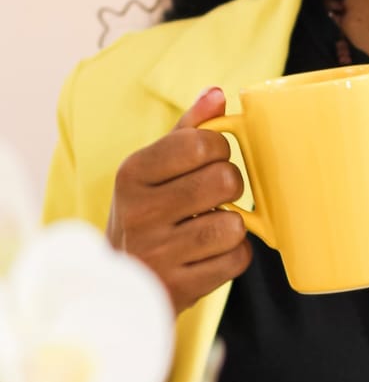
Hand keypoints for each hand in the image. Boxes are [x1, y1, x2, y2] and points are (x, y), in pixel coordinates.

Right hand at [107, 87, 251, 317]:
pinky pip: (236, 260)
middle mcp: (139, 212)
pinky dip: (233, 256)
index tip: (212, 159)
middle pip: (224, 181)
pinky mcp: (179, 287)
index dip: (220, 149)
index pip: (200, 144)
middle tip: (215, 195)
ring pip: (234, 224)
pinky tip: (210, 254)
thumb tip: (218, 94)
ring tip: (209, 227)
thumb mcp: (152, 170)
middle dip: (231, 186)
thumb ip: (187, 131)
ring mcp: (158, 254)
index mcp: (132, 174)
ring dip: (232, 225)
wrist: (119, 284)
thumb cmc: (146, 215)